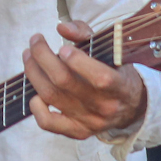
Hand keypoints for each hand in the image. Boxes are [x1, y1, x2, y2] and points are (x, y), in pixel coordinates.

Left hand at [24, 20, 148, 141]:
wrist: (131, 107)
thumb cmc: (117, 71)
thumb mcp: (111, 51)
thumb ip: (86, 35)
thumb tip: (61, 28)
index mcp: (120, 86)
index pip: (100, 78)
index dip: (78, 61)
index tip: (63, 47)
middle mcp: (105, 107)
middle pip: (65, 82)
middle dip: (43, 57)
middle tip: (35, 40)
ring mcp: (90, 121)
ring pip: (52, 96)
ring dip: (34, 73)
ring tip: (28, 55)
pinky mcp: (77, 131)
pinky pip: (48, 123)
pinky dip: (36, 107)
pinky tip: (35, 92)